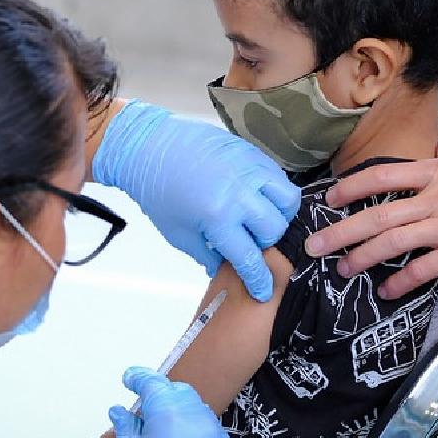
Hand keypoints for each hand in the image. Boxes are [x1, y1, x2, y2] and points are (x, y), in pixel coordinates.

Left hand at [93, 100, 299, 301]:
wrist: (150, 147)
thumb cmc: (158, 190)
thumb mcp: (178, 233)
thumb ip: (206, 256)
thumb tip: (225, 272)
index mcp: (217, 217)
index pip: (249, 257)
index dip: (259, 279)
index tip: (263, 289)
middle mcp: (238, 193)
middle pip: (273, 230)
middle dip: (264, 243)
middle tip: (248, 241)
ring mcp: (248, 170)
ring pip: (287, 202)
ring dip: (278, 216)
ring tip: (259, 219)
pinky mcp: (251, 153)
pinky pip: (280, 177)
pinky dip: (276, 192)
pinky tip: (259, 198)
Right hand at [108, 366, 233, 437]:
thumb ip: (126, 428)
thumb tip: (119, 414)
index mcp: (167, 407)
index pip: (150, 380)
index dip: (137, 377)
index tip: (129, 378)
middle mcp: (193, 410)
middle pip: (174, 390)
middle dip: (159, 396)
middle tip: (142, 411)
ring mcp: (211, 426)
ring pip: (191, 406)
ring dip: (175, 412)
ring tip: (159, 432)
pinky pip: (203, 424)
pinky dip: (190, 427)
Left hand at [304, 136, 437, 298]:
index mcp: (434, 174)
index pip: (381, 176)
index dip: (351, 187)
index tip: (328, 199)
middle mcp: (435, 199)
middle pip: (377, 215)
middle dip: (341, 232)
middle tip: (314, 245)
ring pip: (393, 242)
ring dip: (362, 257)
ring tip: (342, 269)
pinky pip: (423, 269)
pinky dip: (401, 281)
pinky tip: (386, 291)